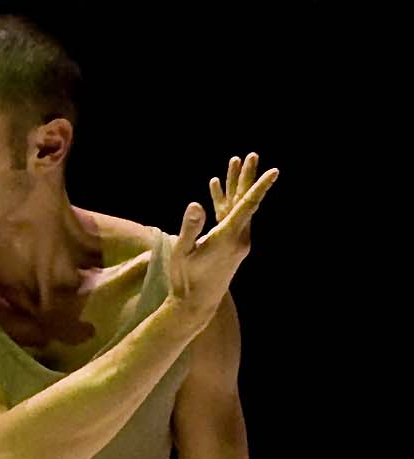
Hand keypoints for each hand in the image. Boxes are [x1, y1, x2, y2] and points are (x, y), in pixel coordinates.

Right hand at [163, 155, 277, 325]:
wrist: (197, 303)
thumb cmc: (187, 279)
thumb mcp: (184, 252)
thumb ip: (191, 227)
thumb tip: (197, 204)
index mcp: (229, 237)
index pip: (248, 206)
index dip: (260, 187)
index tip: (274, 171)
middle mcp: (239, 237)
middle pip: (246, 201)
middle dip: (247, 177)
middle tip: (251, 155)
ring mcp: (236, 240)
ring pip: (238, 206)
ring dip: (235, 184)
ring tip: (234, 161)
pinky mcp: (229, 242)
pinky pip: (229, 215)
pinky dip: (223, 199)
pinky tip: (214, 186)